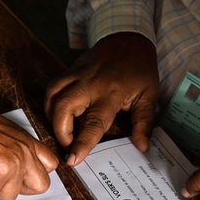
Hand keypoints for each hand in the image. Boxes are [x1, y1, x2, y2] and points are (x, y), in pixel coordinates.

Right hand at [0, 91, 59, 199]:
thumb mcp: (4, 130)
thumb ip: (15, 148)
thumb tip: (14, 165)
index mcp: (27, 142)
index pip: (50, 164)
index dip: (36, 173)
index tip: (24, 175)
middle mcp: (25, 154)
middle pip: (42, 185)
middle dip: (24, 189)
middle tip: (6, 181)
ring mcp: (14, 166)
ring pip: (11, 194)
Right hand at [44, 32, 159, 163]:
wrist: (128, 38)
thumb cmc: (140, 69)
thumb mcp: (149, 96)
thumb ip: (143, 123)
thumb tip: (142, 147)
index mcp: (111, 94)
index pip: (93, 123)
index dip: (81, 143)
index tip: (73, 160)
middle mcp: (89, 84)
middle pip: (63, 108)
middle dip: (59, 131)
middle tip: (67, 145)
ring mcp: (76, 75)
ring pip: (52, 95)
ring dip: (51, 116)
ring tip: (61, 130)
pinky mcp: (69, 69)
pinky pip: (53, 87)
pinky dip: (50, 102)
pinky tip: (57, 113)